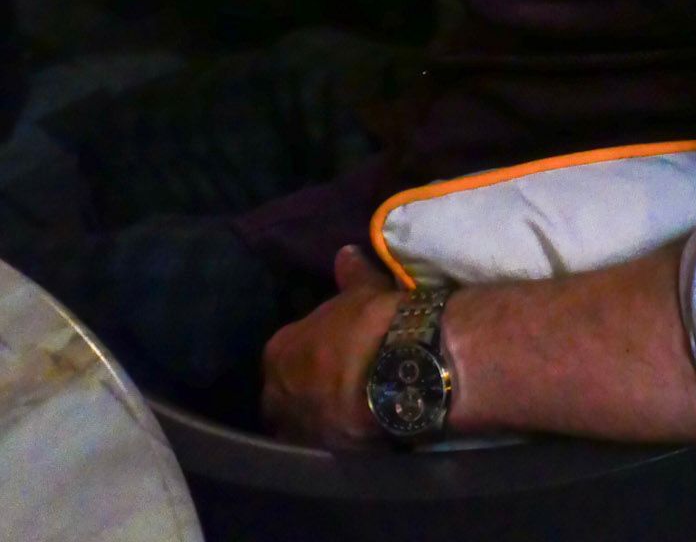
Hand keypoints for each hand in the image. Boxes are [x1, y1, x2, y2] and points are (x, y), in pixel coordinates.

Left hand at [261, 245, 398, 447]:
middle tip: (332, 384)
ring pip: (299, 425)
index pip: (282, 354)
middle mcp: (276, 396)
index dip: (305, 353)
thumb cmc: (373, 326)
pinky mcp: (320, 460)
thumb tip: (345, 253)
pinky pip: (322, 449)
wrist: (401, 373)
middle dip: (302, 391)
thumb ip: (350, 274)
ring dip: (315, 419)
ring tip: (344, 413)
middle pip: (284, 394)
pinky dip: (334, 441)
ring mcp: (296, 432)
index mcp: (278, 353)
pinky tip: (355, 433)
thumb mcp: (363, 291)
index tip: (325, 352)